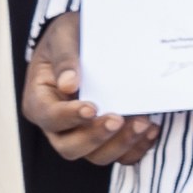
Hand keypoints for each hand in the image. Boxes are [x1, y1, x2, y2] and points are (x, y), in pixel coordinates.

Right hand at [22, 13, 157, 164]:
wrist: (87, 40)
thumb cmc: (71, 37)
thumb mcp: (64, 36)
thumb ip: (66, 58)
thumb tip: (69, 83)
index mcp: (40, 101)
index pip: (49, 118)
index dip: (68, 117)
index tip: (91, 107)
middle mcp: (58, 124)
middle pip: (69, 147)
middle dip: (95, 137)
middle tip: (118, 119)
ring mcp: (82, 133)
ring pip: (96, 155)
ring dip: (120, 144)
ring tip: (142, 123)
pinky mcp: (106, 136)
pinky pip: (120, 154)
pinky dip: (137, 147)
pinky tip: (151, 129)